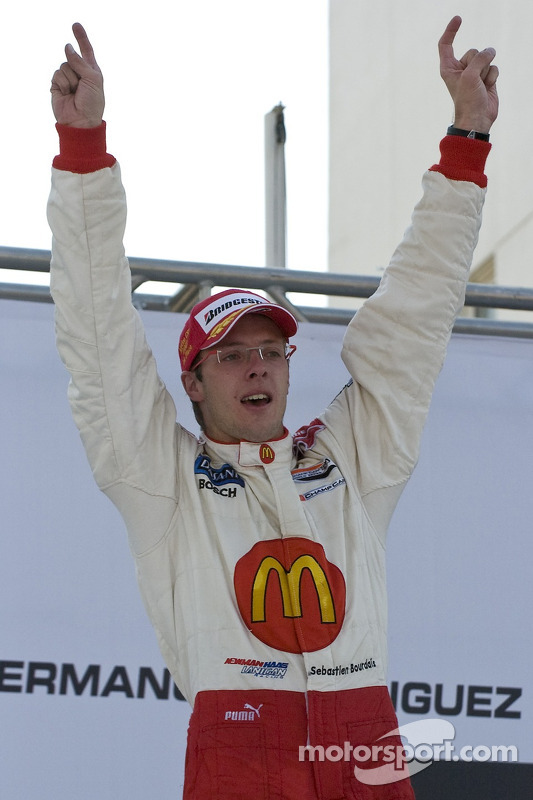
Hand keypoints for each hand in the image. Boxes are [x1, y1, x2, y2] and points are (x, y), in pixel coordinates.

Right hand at [50, 23, 103, 127]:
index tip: (75, 25)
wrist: (80, 121)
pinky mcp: (57, 85)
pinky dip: (62, 84)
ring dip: (70, 79)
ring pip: (64, 65)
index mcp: (92, 72)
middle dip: (76, 68)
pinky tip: (66, 94)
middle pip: (72, 57)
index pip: (86, 52)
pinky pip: (57, 74)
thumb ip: (80, 62)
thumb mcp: (93, 79)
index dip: (82, 39)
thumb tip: (67, 47)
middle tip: (80, 86)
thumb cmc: (92, 103)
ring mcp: (68, 79)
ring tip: (74, 92)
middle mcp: (79, 74)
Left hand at [439, 16, 498, 132]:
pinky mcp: (486, 77)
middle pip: (473, 51)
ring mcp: (474, 73)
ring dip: (486, 72)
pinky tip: (488, 88)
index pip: (446, 45)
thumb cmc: (467, 100)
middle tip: (474, 81)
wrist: (477, 118)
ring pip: (486, 58)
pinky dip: (493, 77)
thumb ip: (479, 58)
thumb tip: (491, 51)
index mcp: (448, 68)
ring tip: (480, 86)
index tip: (458, 18)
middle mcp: (460, 69)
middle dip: (477, 63)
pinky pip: (494, 66)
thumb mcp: (469, 76)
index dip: (451, 31)